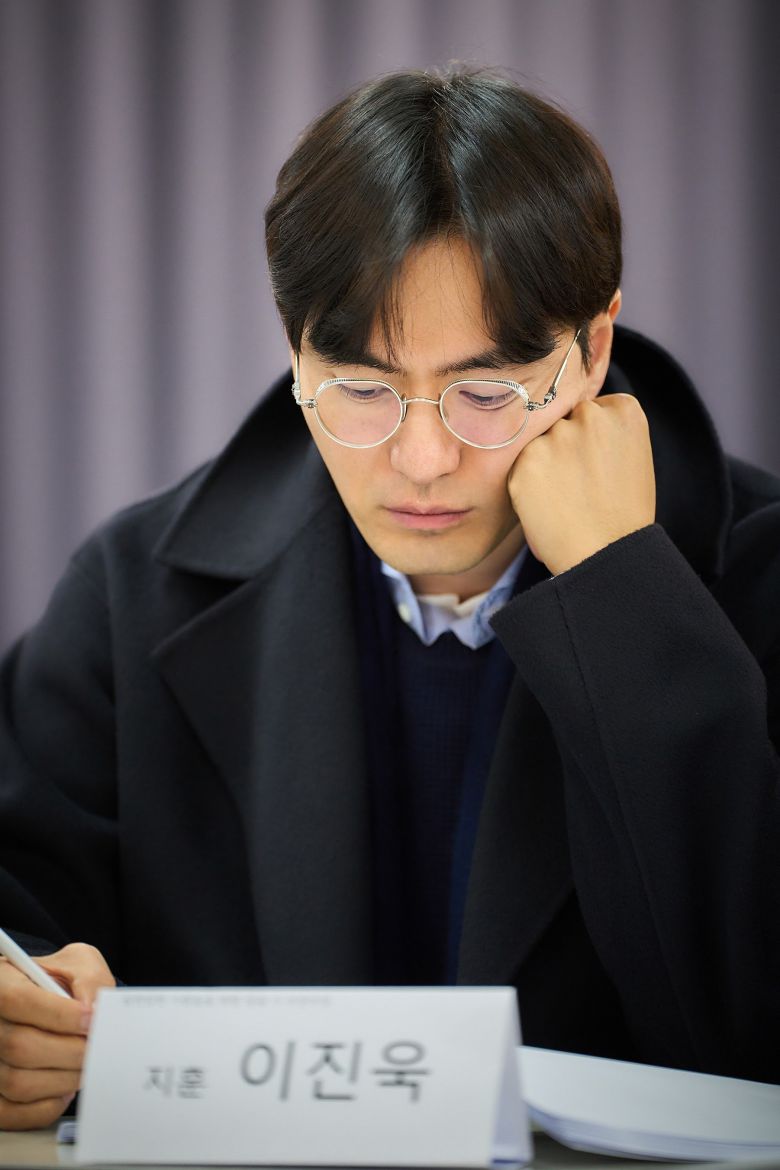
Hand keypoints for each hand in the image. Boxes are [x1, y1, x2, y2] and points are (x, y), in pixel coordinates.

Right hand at [0, 943, 114, 1130]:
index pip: (18, 1000)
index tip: (91, 1020)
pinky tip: (66, 1088)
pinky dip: (47, 1106)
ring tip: (86, 1067)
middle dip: (70, 1052)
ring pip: (18, 1083)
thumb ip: (90, 981)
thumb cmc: (66, 982)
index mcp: (3, 982)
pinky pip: (13, 1113)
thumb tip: (94, 1014)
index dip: (59, 1014)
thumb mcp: (80, 964)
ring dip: (64, 1079)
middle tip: (96, 1050)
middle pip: (19, 1046)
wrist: (56, 1003)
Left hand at [508, 393, 655, 574]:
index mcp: (623, 410)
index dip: (591, 441)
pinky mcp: (527, 460)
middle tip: (579, 484)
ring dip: (545, 463)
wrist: (606, 556)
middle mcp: (589, 415)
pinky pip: (521, 464)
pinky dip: (528, 484)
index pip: (593, 409)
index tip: (598, 466)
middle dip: (566, 446)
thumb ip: (604, 431)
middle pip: (564, 420)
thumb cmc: (621, 513)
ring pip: (540, 441)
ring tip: (566, 497)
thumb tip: (569, 417)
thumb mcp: (631, 458)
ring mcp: (556, 436)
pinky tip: (549, 504)